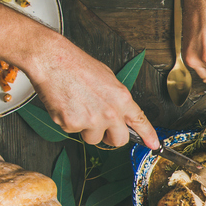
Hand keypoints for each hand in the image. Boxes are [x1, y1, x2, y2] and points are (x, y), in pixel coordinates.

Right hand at [25, 37, 157, 148]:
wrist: (52, 60)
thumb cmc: (76, 65)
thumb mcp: (107, 78)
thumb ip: (117, 99)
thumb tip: (120, 113)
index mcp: (121, 98)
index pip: (140, 122)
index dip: (148, 136)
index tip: (154, 145)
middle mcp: (109, 113)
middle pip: (119, 141)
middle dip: (111, 137)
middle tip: (102, 126)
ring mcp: (91, 120)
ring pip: (93, 138)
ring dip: (87, 129)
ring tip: (78, 106)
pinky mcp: (72, 124)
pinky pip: (73, 132)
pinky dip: (69, 122)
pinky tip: (66, 105)